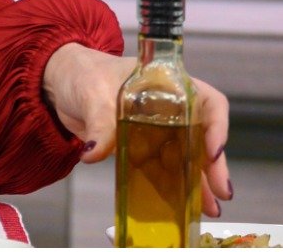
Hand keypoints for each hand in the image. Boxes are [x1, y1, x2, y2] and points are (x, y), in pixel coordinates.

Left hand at [41, 42, 233, 217]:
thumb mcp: (93, 94)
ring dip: (197, 182)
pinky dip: (171, 186)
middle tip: (222, 191)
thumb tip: (95, 152)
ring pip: (186, 157)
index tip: (213, 150)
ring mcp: (158, 129)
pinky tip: (180, 204)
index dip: (216, 126)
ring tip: (208, 208)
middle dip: (213, 165)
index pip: (208, 102)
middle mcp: (171, 108)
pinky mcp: (142, 148)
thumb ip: (99, 123)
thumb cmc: (83, 74)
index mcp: (169, 84)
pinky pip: (163, 168)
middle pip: (202, 135)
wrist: (61, 85)